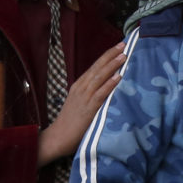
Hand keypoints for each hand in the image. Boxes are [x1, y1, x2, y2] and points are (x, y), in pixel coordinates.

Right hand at [36, 41, 125, 165]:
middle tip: (123, 45)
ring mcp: (84, 97)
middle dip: (110, 55)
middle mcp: (81, 88)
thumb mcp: (80, 103)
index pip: (94, 67)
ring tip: (123, 56)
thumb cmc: (71, 123)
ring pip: (99, 77)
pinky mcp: (88, 108)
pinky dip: (109, 84)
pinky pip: (100, 93)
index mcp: (79, 86)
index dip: (106, 56)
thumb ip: (91, 94)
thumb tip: (107, 88)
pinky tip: (118, 77)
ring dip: (112, 66)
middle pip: (97, 67)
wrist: (58, 137)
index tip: (118, 47)